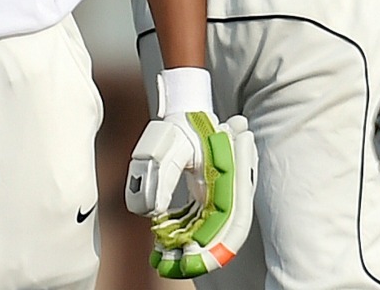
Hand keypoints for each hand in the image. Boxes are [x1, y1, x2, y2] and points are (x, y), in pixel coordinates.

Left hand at [126, 111, 257, 278]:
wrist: (188, 112)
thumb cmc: (186, 128)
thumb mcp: (172, 149)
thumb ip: (161, 178)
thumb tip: (150, 210)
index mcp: (229, 185)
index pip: (228, 227)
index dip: (214, 249)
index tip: (194, 261)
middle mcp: (227, 195)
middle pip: (216, 234)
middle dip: (195, 255)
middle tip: (170, 267)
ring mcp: (215, 197)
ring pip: (203, 230)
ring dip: (184, 247)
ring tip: (161, 260)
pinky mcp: (203, 196)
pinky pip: (193, 220)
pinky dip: (179, 232)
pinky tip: (161, 241)